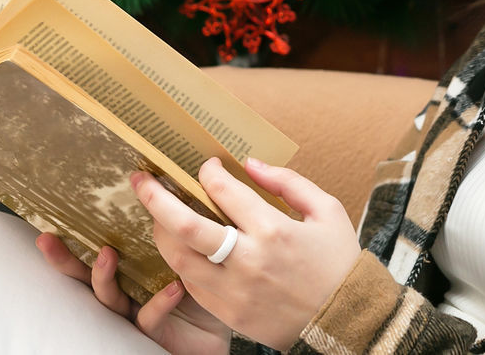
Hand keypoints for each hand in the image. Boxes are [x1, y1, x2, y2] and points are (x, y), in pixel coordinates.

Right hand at [36, 232, 231, 354]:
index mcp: (132, 268)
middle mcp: (128, 291)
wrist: (231, 318)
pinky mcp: (156, 332)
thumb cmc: (208, 282)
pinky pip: (150, 317)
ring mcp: (136, 312)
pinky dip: (160, 302)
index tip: (51, 220)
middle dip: (65, 260)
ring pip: (110, 299)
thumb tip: (177, 184)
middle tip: (49, 240)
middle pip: (85, 277)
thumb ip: (180, 225)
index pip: (95, 250)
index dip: (73, 238)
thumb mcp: (193, 248)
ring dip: (104, 277)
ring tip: (107, 254)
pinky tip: (173, 288)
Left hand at [132, 156, 362, 351]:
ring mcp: (234, 291)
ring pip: (178, 258)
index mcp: (273, 230)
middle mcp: (247, 260)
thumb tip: (249, 164)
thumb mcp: (327, 210)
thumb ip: (288, 182)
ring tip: (157, 215)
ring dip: (161, 232)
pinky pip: (191, 284)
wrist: (344, 320)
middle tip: (141, 180)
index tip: (207, 165)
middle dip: (155, 198)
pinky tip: (183, 247)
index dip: (208, 172)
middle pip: (184, 225)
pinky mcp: (228, 313)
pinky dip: (182, 261)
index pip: (223, 190)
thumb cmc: (338, 261)